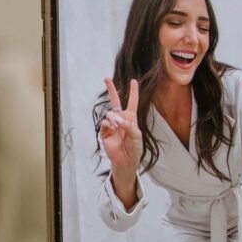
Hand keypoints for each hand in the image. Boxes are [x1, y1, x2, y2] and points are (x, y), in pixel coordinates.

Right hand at [99, 78, 142, 197]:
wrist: (125, 162)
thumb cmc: (134, 149)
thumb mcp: (136, 136)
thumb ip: (129, 126)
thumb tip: (118, 119)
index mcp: (131, 119)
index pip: (132, 102)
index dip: (133, 92)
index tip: (133, 81)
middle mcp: (121, 119)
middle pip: (115, 102)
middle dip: (111, 90)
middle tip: (106, 79)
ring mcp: (112, 125)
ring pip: (110, 114)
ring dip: (113, 118)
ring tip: (117, 126)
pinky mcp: (104, 132)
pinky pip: (104, 124)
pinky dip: (107, 124)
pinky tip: (111, 128)